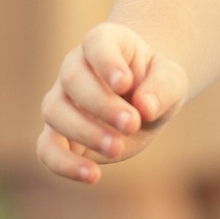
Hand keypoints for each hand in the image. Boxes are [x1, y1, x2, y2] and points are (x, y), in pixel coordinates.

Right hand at [36, 24, 189, 185]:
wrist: (145, 101)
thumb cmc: (156, 83)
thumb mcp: (172, 79)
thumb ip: (163, 87)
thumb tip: (144, 108)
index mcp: (103, 42)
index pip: (96, 43)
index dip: (106, 62)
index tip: (125, 83)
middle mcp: (74, 67)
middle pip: (73, 79)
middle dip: (102, 104)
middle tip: (132, 123)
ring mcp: (62, 100)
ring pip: (54, 111)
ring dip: (84, 132)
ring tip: (117, 148)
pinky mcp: (59, 134)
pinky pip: (46, 148)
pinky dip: (63, 164)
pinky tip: (93, 176)